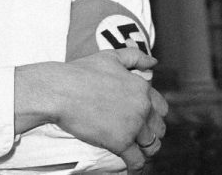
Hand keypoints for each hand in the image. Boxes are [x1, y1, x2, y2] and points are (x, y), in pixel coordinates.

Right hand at [15, 48, 166, 173]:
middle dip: (151, 133)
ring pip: (151, 146)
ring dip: (146, 150)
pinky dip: (136, 166)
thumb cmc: (81, 72)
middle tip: (139, 136)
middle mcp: (142, 107)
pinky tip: (132, 167)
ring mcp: (133, 125)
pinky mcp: (120, 142)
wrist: (60, 90)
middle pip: (158, 128)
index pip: (161, 107)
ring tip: (137, 151)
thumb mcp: (110, 57)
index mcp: (141, 87)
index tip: (146, 119)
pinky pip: (137, 161)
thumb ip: (135, 57)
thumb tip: (154, 62)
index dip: (154, 114)